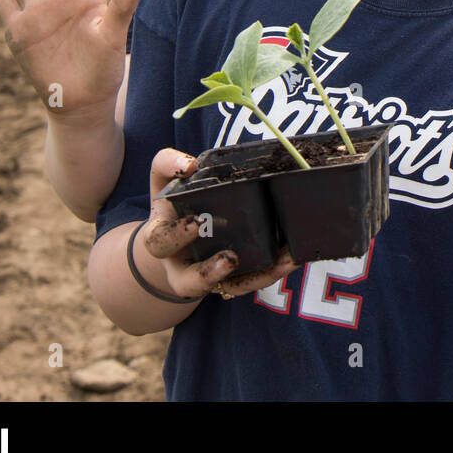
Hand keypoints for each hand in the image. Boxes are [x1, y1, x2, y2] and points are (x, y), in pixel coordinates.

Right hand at [141, 148, 299, 298]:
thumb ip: (167, 164)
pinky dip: (273, 271)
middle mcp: (182, 267)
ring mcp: (210, 278)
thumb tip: (189, 165)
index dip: (176, 236)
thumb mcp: (163, 181)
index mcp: (161, 241)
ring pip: (229, 288)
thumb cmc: (175, 204)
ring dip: (256, 277)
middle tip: (230, 258)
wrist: (178, 233)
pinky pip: (253, 282)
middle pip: (189, 284)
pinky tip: (292, 256)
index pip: (160, 243)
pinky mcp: (234, 280)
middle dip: (209, 273)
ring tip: (281, 261)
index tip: (197, 222)